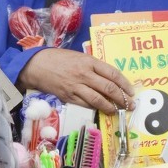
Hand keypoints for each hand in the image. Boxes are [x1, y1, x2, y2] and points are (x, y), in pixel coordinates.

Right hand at [17, 48, 134, 113]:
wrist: (36, 65)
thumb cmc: (58, 58)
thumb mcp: (79, 56)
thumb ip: (93, 66)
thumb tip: (109, 78)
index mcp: (89, 61)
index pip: (112, 74)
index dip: (124, 84)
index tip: (131, 91)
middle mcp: (84, 74)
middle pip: (108, 88)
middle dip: (122, 98)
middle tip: (130, 105)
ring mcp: (76, 86)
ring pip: (98, 99)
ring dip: (110, 107)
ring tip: (117, 110)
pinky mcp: (68, 96)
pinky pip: (85, 104)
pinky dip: (95, 107)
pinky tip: (101, 109)